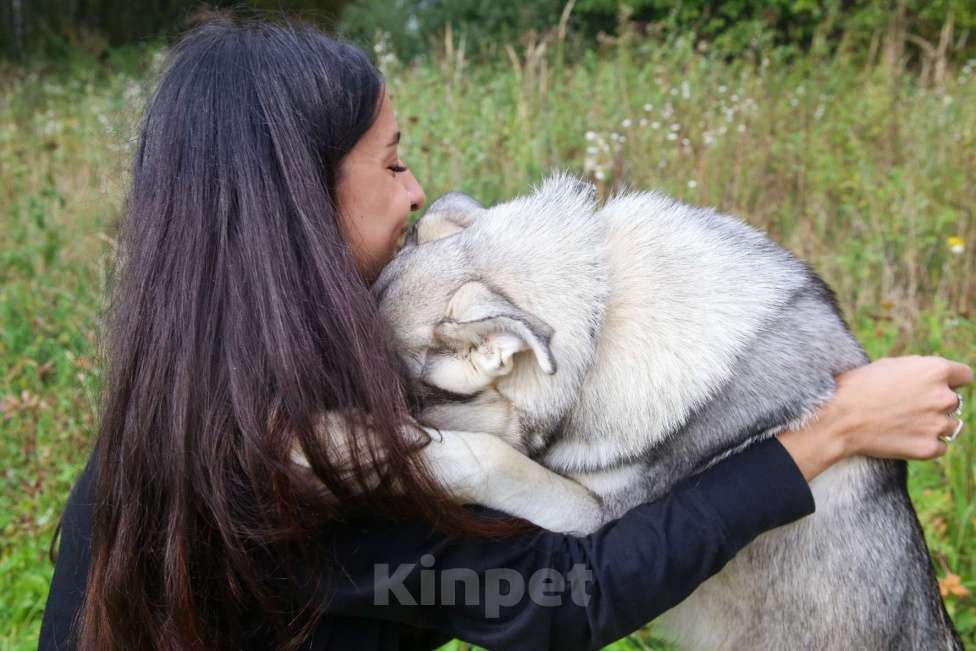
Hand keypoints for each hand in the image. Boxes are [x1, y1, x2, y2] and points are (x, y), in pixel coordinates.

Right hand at [777, 356, 971, 480]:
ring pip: (949, 425)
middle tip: (907, 408)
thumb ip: (918, 371)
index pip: (964, 375)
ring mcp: (938, 424)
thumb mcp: (889, 366)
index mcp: (935, 370)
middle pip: (954, 402)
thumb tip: (933, 378)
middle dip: (935, 404)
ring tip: (901, 424)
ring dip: (932, 425)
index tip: (939, 387)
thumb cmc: (857, 387)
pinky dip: (925, 444)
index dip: (951, 381)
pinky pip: (939, 447)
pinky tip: (902, 438)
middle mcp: (943, 397)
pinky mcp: (929, 448)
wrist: (838, 419)